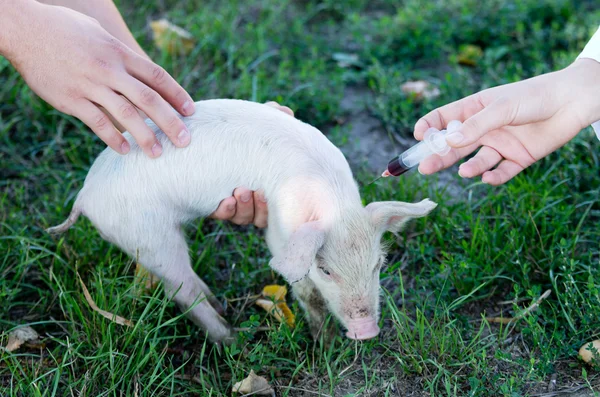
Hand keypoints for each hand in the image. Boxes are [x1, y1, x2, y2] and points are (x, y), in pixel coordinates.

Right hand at [2, 2, 194, 157]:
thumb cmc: (64, 30)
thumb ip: (121, 55)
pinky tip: (124, 150)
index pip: (157, 76)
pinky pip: (97, 123)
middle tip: (184, 141)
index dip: (177, 95)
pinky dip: (112, 138)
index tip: (191, 111)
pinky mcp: (70, 99)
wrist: (25, 29)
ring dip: (145, 136)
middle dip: (170, 122)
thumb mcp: (99, 34)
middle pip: (148, 99)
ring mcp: (90, 85)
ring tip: (157, 153)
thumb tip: (141, 73)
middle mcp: (109, 70)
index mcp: (119, 53)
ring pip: (126, 115)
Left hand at [209, 101, 294, 226]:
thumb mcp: (249, 124)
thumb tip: (286, 111)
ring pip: (243, 217)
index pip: (275, 203)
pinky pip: (221, 215)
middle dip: (260, 207)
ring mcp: (229, 204)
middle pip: (261, 216)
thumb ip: (269, 116)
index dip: (273, 203)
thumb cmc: (230, 131)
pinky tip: (225, 201)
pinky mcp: (209, 205)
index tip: (267, 190)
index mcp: (262, 184)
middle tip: (255, 192)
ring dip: (243, 208)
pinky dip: (225, 210)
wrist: (193, 135)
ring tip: (239, 192)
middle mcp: (248, 199)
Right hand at [414, 59, 599, 184]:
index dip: (428, 127)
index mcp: (475, 108)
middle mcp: (484, 128)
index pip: (442, 118)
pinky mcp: (518, 158)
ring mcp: (500, 144)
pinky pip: (500, 172)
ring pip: (475, 161)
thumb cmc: (535, 95)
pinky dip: (493, 177)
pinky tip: (488, 177)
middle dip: (438, 156)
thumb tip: (449, 141)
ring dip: (468, 168)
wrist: (574, 101)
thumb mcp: (502, 107)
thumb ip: (476, 126)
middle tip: (423, 167)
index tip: (417, 137)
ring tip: (465, 172)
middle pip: (453, 145)